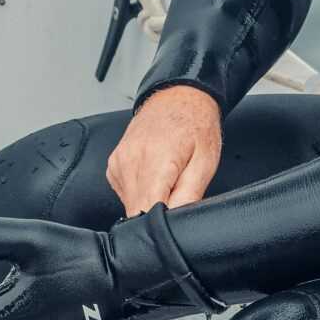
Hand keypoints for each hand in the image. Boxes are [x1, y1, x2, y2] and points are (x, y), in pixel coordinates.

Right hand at [106, 85, 220, 214]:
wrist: (178, 96)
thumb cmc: (195, 124)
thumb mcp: (206, 161)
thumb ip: (190, 195)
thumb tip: (177, 221)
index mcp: (155, 161)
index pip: (146, 212)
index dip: (163, 223)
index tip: (175, 217)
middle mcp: (130, 161)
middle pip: (136, 211)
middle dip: (157, 212)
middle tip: (176, 194)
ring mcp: (118, 162)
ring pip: (130, 203)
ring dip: (148, 200)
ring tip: (167, 179)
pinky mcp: (113, 164)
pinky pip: (125, 191)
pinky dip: (140, 190)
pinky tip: (155, 174)